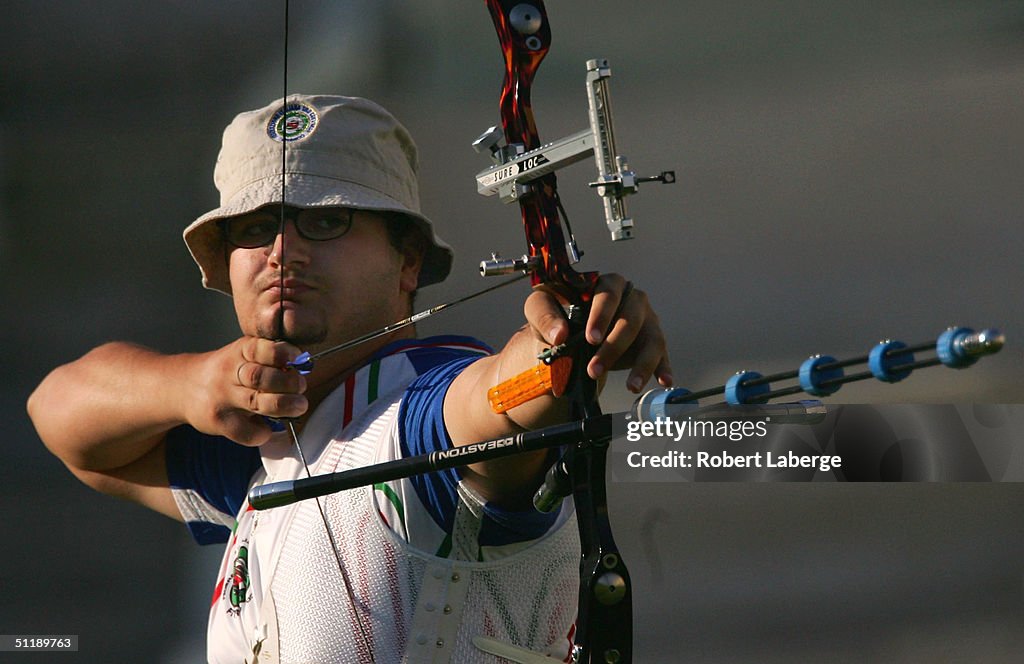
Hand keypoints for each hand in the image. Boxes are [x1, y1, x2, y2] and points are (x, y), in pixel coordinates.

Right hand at [189, 337, 307, 444]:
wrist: (183, 387)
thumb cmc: (226, 372)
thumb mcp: (243, 355)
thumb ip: (269, 360)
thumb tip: (303, 369)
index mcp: (239, 352)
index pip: (259, 348)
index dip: (281, 352)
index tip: (297, 357)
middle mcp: (228, 372)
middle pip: (260, 376)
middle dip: (287, 383)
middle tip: (301, 387)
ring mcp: (222, 397)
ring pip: (255, 402)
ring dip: (283, 405)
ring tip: (298, 406)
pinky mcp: (218, 421)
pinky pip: (244, 431)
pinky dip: (261, 433)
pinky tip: (266, 428)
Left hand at [524, 274, 672, 392]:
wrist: (569, 334)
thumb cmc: (557, 314)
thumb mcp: (542, 307)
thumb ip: (545, 316)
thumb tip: (559, 335)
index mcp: (607, 284)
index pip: (608, 294)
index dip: (601, 316)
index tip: (590, 339)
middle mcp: (632, 298)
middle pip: (630, 319)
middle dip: (614, 347)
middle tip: (594, 370)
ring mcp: (646, 320)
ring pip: (652, 339)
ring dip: (642, 365)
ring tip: (631, 386)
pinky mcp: (651, 342)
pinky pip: (661, 355)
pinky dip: (663, 369)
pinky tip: (664, 381)